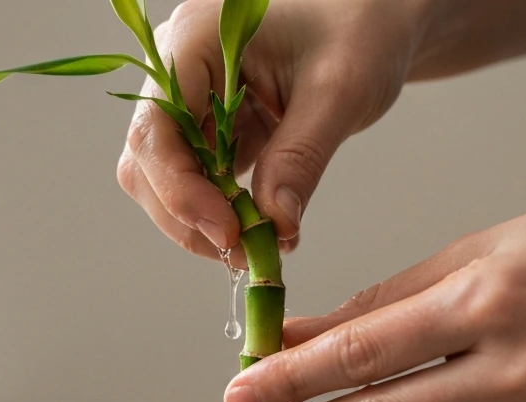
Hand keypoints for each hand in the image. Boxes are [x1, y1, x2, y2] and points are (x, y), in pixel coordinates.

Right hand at [117, 0, 422, 259]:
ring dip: (203, 222)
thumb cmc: (361, 29)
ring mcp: (191, 100)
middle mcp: (177, 68)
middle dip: (190, 217)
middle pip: (149, 162)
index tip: (230, 234)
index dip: (182, 193)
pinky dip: (224, 212)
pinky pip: (199, 180)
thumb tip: (275, 224)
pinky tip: (263, 227)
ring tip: (259, 246)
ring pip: (166, 179)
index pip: (156, 131)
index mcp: (192, 41)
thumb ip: (301, 157)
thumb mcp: (339, 91)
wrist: (377, 19)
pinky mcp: (213, 127)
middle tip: (246, 254)